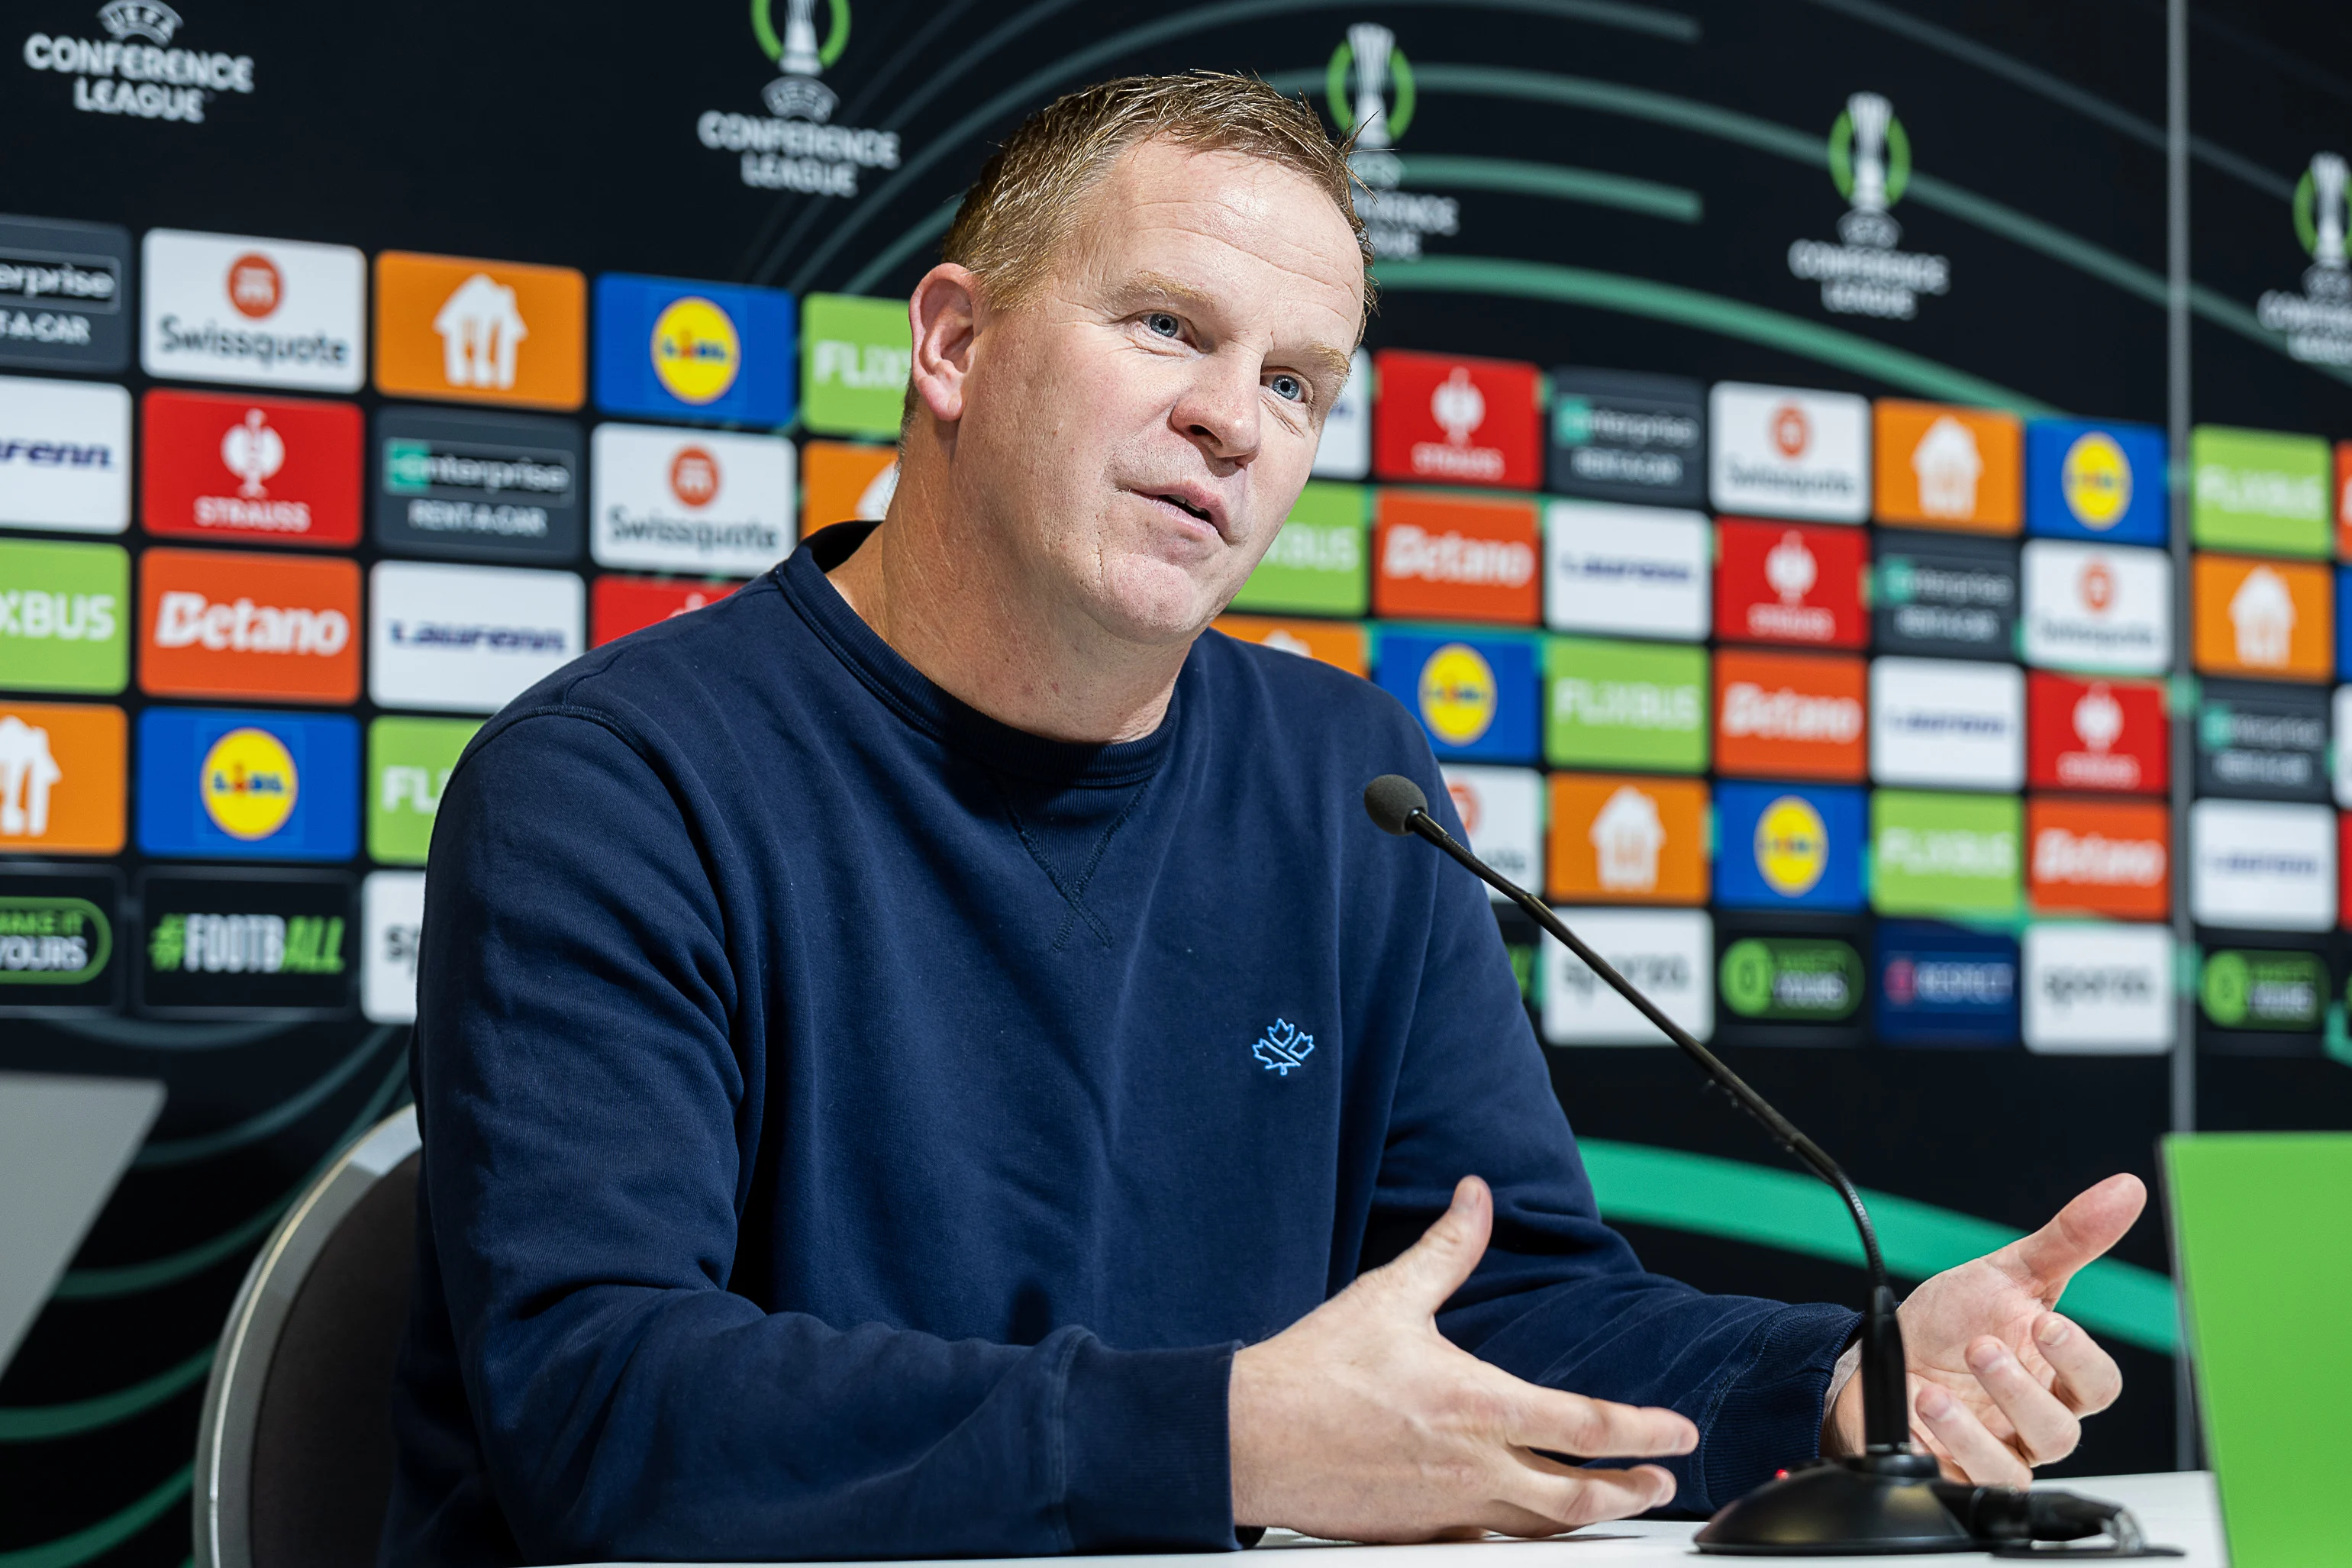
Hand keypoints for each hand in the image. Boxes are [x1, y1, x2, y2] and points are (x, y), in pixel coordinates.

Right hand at [1229, 1175, 1697, 1539]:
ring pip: (1541, 1528)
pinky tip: (1526, 1525)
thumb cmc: (1315, 1371)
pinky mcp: (1419, 1533)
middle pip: (1581, 1496)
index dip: (1646, 1431)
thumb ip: (1448, 1249)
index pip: (1587, 1425)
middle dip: (1633, 1491)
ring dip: (1588, 1518)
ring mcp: (1448, 1508)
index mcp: (1477, 1406)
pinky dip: (1519, 1533)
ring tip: (1613, 1505)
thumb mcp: (1388, 1296)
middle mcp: (1473, 1467)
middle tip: (1662, 1481)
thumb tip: (1476, 1196)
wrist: (1252, 1437)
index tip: (1679, 1432)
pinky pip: (1487, 1540)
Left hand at [1824, 1173, 2145, 1484]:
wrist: (1878, 1356)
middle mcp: (2031, 1423)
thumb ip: (2067, 1240)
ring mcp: (1994, 1453)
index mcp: (2055, 1377)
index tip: (2046, 1322)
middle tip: (1982, 1346)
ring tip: (1937, 1389)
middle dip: (2020, 1390)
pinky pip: (1965, 1482)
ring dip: (1975, 1428)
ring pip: (2014, 1469)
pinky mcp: (1951, 1474)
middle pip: (2060, 1431)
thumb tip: (2126, 1188)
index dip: (2079, 1358)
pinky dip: (1945, 1447)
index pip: (2098, 1385)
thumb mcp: (2004, 1274)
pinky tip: (1921, 1409)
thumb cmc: (1951, 1322)